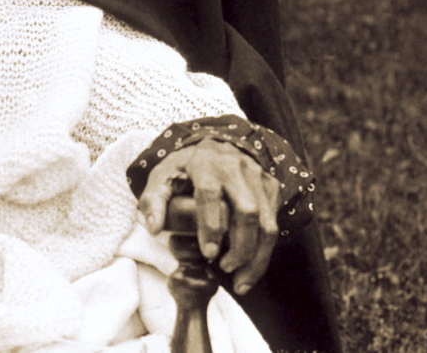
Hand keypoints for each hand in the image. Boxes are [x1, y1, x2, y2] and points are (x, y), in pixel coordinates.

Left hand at [137, 139, 279, 294]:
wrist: (218, 146)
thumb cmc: (186, 167)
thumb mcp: (163, 175)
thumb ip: (154, 200)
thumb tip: (154, 228)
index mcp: (205, 163)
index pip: (210, 194)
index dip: (211, 224)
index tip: (208, 252)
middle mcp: (237, 169)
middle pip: (247, 211)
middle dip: (240, 247)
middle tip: (224, 268)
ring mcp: (258, 178)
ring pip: (266, 223)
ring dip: (256, 257)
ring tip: (240, 281)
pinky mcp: (271, 189)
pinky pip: (273, 225)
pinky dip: (264, 252)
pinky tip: (250, 270)